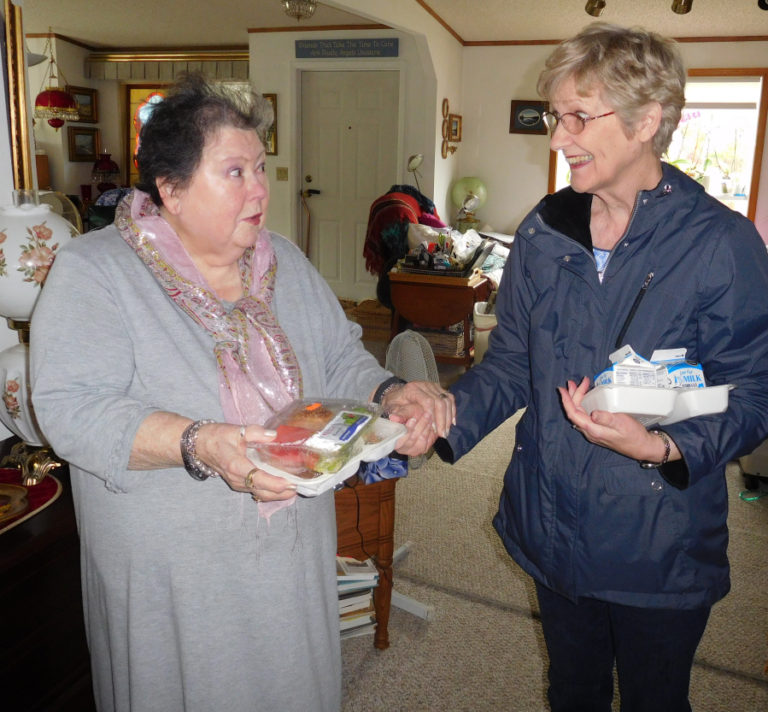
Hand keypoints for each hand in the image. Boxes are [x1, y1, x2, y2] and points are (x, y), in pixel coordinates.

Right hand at [195, 423, 297, 501]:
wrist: (199, 446)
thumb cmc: (217, 437)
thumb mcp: (236, 430)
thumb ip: (256, 432)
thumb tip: (275, 436)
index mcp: (236, 466)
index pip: (259, 479)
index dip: (276, 483)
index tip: (291, 483)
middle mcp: (238, 479)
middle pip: (264, 492)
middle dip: (283, 492)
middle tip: (302, 485)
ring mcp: (238, 484)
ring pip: (261, 494)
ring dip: (279, 494)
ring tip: (296, 487)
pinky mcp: (240, 485)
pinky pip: (257, 492)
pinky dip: (271, 491)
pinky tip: (283, 486)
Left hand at [382, 381, 455, 454]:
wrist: (396, 394)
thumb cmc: (394, 403)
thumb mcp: (392, 408)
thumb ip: (399, 414)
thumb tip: (398, 420)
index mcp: (413, 389)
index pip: (428, 401)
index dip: (433, 416)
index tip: (434, 429)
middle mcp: (425, 385)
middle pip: (440, 401)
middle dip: (443, 419)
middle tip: (443, 434)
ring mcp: (433, 386)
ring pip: (447, 399)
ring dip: (448, 417)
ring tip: (446, 431)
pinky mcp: (439, 389)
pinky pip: (450, 398)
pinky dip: (452, 411)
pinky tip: (451, 423)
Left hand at [557, 377, 676, 462]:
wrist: (642, 447)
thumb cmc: (633, 436)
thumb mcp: (621, 424)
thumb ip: (606, 419)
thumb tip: (593, 413)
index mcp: (592, 429)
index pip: (573, 414)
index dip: (566, 401)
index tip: (562, 389)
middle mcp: (590, 431)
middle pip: (575, 411)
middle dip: (573, 395)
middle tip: (574, 382)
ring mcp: (594, 430)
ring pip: (580, 412)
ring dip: (578, 398)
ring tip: (578, 386)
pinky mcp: (599, 429)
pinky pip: (586, 414)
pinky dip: (585, 403)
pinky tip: (589, 397)